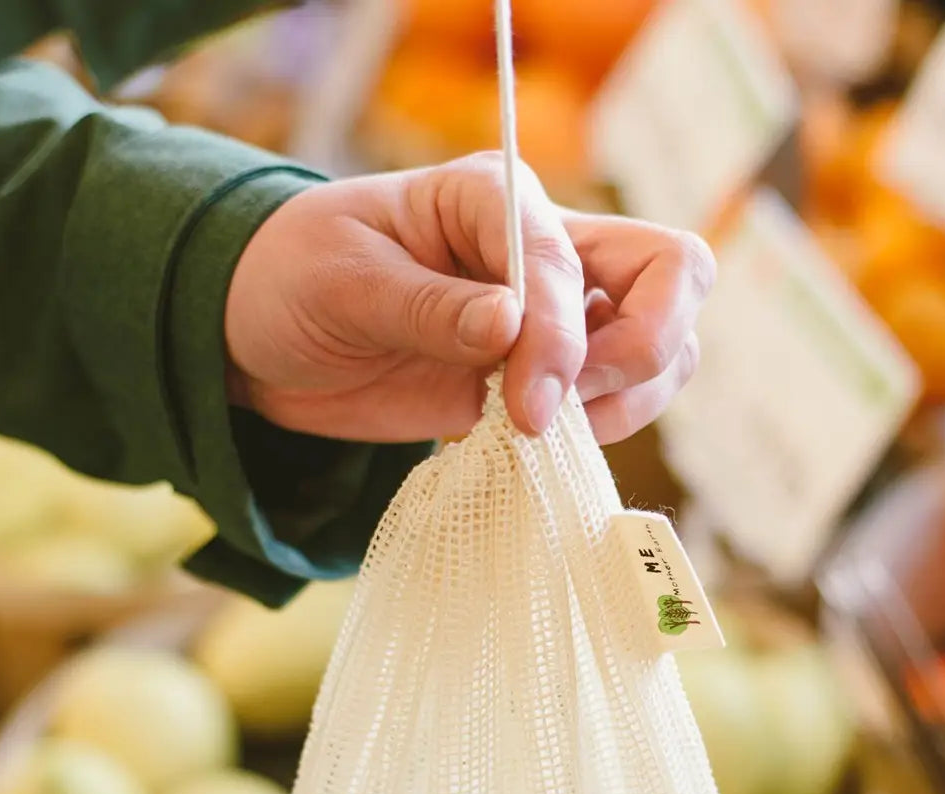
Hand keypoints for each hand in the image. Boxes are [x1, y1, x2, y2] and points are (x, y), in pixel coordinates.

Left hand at [223, 153, 714, 444]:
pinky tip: (541, 445)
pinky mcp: (551, 378)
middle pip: (674, 277)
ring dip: (630, 399)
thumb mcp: (342, 280)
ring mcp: (561, 318)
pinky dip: (606, 430)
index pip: (570, 259)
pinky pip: (623, 401)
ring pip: (667, 346)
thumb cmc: (296, 279)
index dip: (563, 336)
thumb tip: (511, 328)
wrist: (270, 339)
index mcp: (495, 198)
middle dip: (640, 351)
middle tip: (564, 408)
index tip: (529, 408)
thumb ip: (427, 306)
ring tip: (547, 430)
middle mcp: (547, 250)